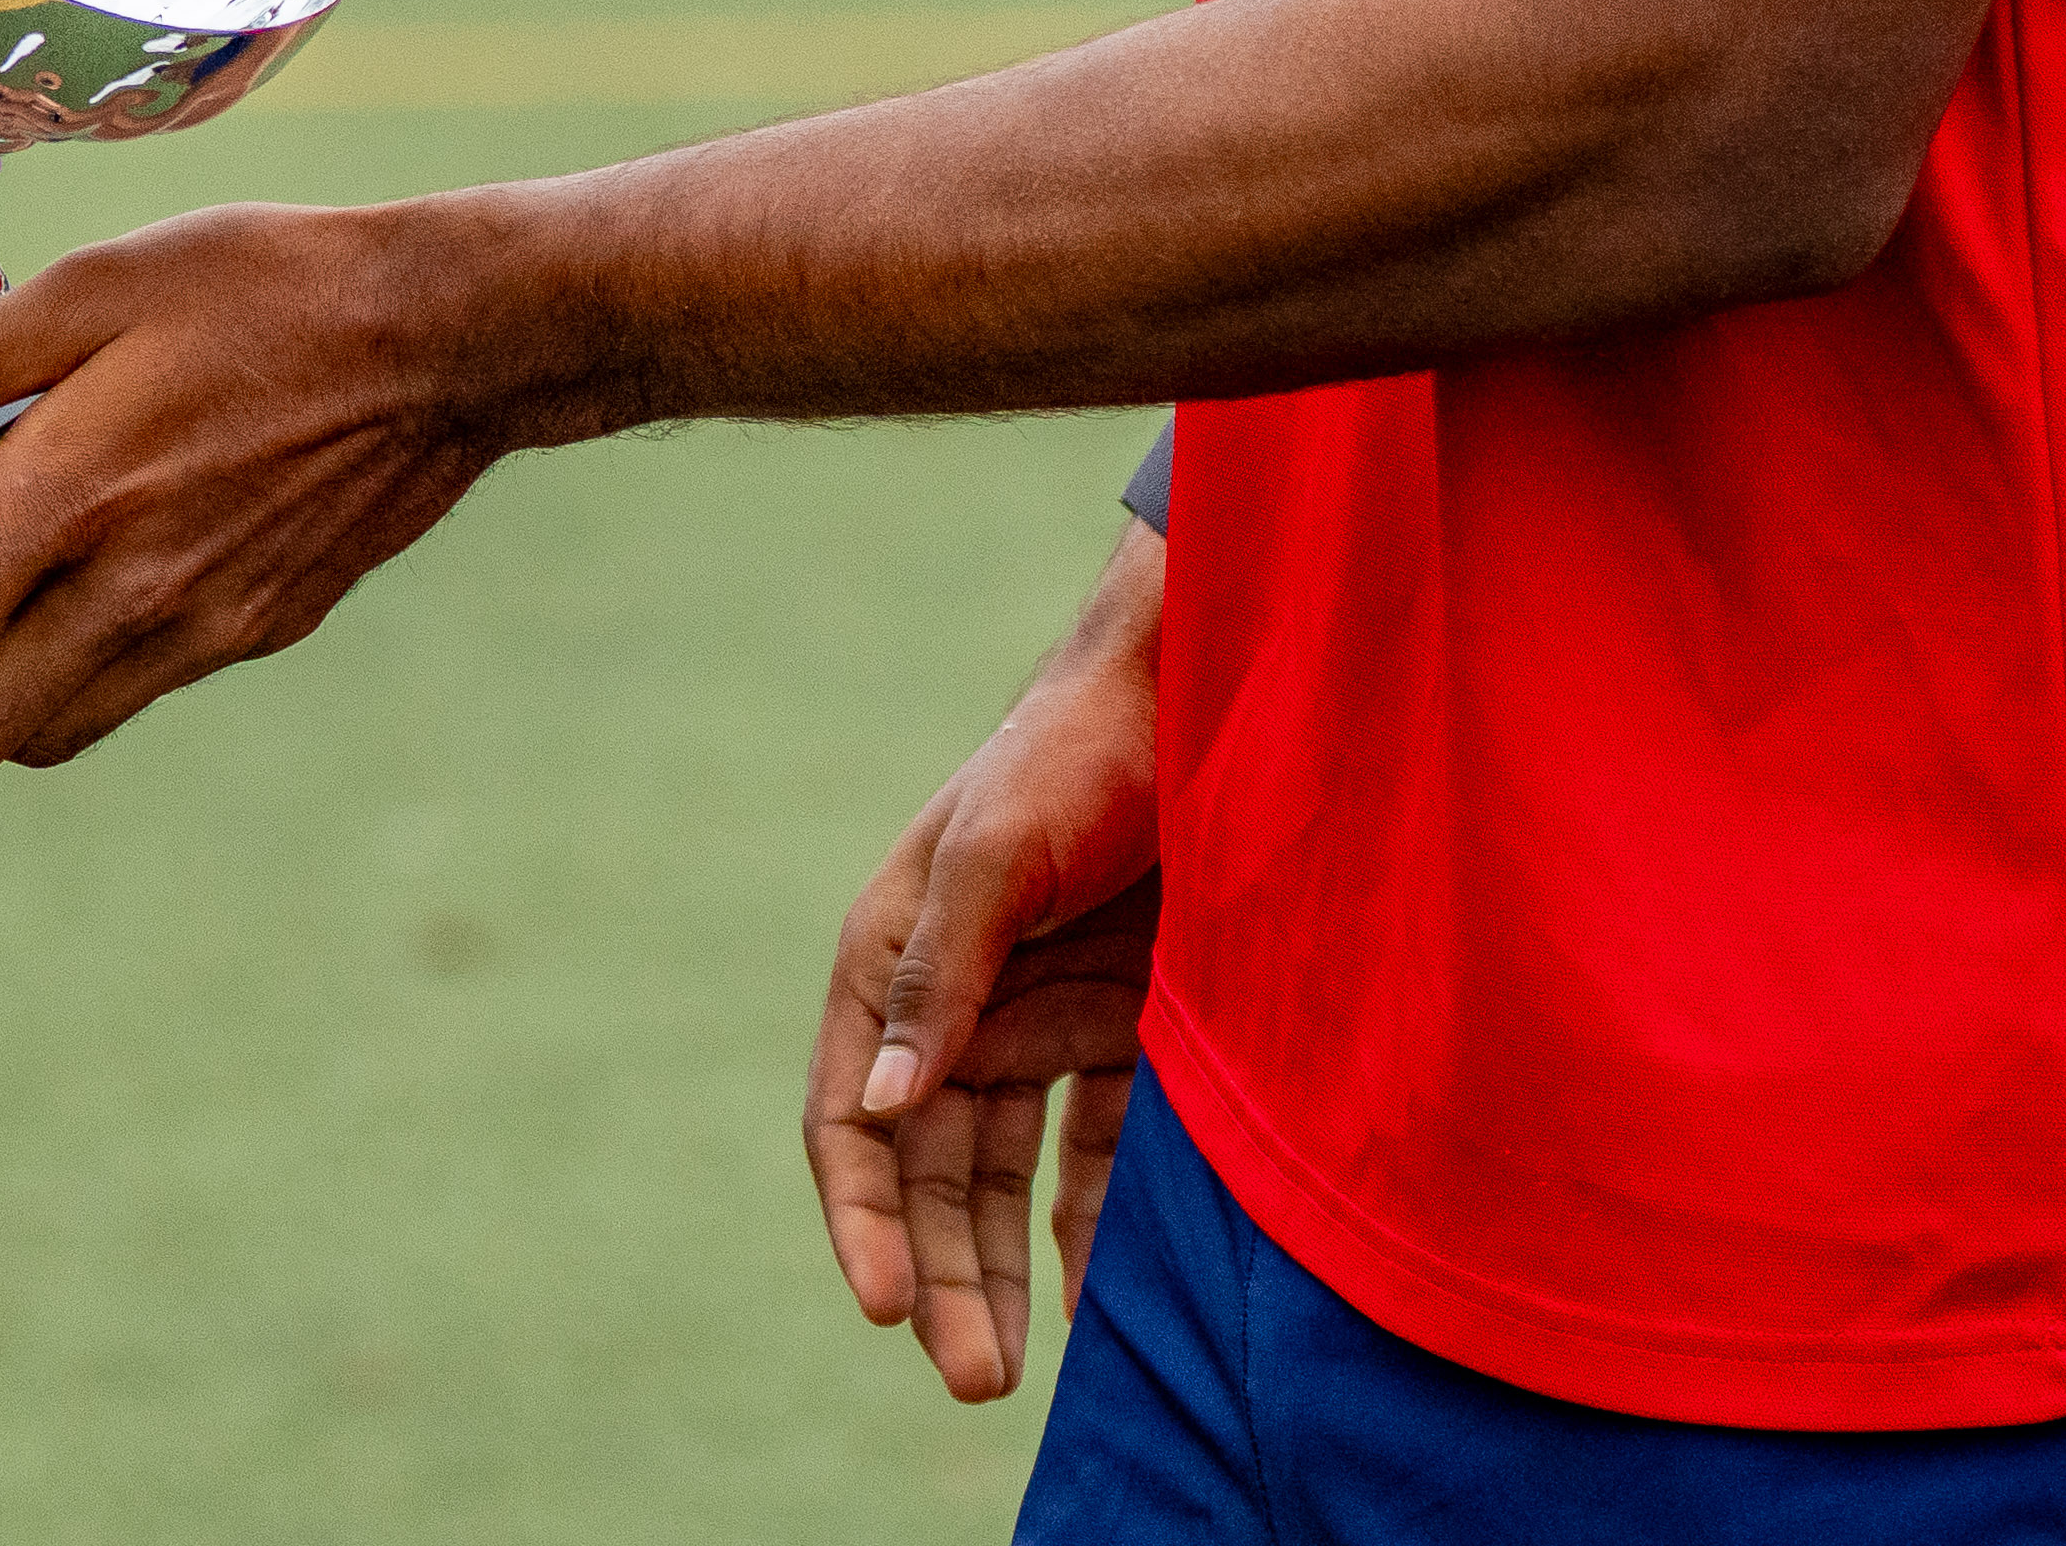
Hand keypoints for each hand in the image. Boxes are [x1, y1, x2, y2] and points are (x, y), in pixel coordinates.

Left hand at [0, 201, 519, 787]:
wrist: (450, 342)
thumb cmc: (270, 287)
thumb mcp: (101, 287)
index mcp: (74, 502)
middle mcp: (130, 593)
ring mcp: (198, 629)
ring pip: (42, 734)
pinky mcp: (251, 633)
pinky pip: (121, 698)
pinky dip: (48, 694)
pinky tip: (31, 633)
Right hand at [811, 524, 1163, 1406]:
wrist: (1214, 687)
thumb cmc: (1083, 750)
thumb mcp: (998, 850)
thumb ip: (937, 975)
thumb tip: (880, 1108)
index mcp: (894, 953)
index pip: (851, 1114)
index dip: (864, 1216)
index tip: (890, 1304)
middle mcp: (959, 998)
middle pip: (928, 1167)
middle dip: (940, 1273)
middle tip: (973, 1378)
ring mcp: (1042, 1015)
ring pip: (1003, 1175)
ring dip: (1001, 1268)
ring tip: (1021, 1367)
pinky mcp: (1127, 1025)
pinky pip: (1099, 1148)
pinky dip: (1090, 1221)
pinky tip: (1098, 1291)